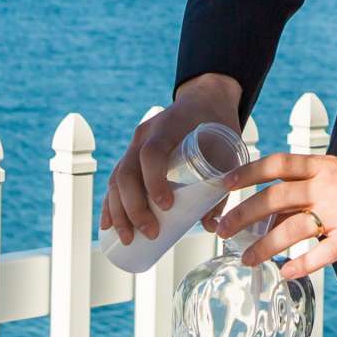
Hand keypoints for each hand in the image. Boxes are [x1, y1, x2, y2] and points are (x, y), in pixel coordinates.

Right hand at [100, 73, 240, 243]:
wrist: (203, 98)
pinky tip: (108, 225)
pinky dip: (110, 203)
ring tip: (128, 238)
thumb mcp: (227, 148)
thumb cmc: (217, 124)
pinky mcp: (131, 155)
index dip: (154, 180)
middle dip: (134, 207)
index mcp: (169, 126)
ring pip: (116, 178)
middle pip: (127, 171)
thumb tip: (211, 227)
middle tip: (150, 232)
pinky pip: (114, 180)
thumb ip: (221, 185)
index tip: (167, 205)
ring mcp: (134, 144)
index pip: (152, 153)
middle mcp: (145, 134)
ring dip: (118, 211)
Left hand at [213, 154, 336, 282]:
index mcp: (321, 167)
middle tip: (223, 229)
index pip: (277, 164)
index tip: (225, 184)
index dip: (247, 172)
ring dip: (265, 246)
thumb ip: (303, 192)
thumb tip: (267, 214)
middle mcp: (328, 185)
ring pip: (293, 227)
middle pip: (276, 196)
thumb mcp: (335, 178)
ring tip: (248, 259)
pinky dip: (301, 265)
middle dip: (244, 214)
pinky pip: (322, 253)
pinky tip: (287, 273)